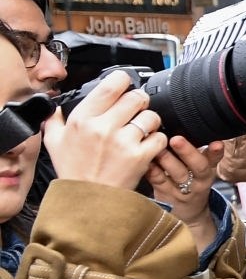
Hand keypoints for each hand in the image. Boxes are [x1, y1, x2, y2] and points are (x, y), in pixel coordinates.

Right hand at [41, 71, 165, 192]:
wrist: (88, 198)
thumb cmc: (74, 171)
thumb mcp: (54, 142)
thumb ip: (54, 119)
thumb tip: (54, 105)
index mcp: (82, 119)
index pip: (111, 85)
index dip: (123, 80)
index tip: (125, 84)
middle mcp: (103, 127)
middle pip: (136, 97)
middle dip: (140, 100)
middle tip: (137, 108)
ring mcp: (123, 141)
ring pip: (151, 116)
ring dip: (150, 121)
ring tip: (143, 128)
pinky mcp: (140, 156)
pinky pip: (159, 137)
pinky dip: (158, 140)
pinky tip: (148, 145)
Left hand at [146, 137, 223, 232]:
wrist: (187, 216)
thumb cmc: (191, 185)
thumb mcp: (202, 172)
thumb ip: (201, 154)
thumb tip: (193, 129)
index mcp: (207, 172)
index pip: (214, 160)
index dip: (216, 153)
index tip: (217, 144)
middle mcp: (198, 181)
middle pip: (198, 167)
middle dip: (188, 152)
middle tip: (176, 139)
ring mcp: (182, 190)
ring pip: (176, 174)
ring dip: (167, 159)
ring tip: (158, 147)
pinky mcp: (165, 195)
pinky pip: (158, 180)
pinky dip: (151, 169)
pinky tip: (146, 160)